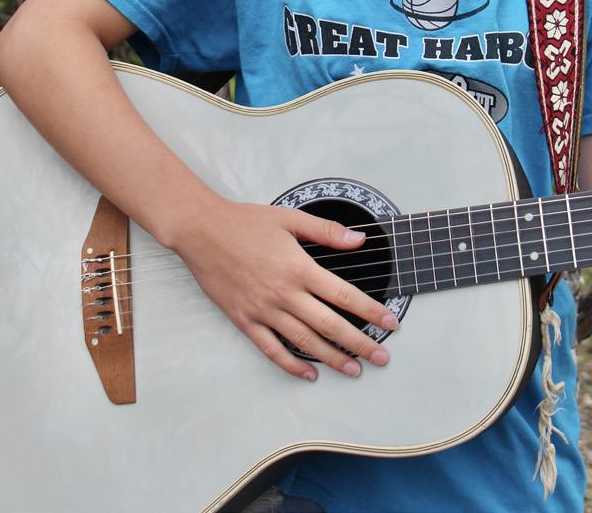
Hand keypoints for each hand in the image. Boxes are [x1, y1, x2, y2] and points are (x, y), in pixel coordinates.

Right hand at [172, 197, 398, 380]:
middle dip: (359, 343)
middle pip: (329, 325)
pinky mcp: (244, 320)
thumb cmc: (245, 222)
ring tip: (354, 369)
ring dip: (332, 358)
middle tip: (381, 358)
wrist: (202, 231)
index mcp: (299, 267)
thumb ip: (327, 231)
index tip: (389, 322)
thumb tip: (359, 240)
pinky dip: (292, 365)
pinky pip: (271, 349)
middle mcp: (284, 293)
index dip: (370, 311)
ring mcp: (263, 310)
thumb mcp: (290, 219)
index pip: (343, 295)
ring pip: (304, 342)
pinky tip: (309, 373)